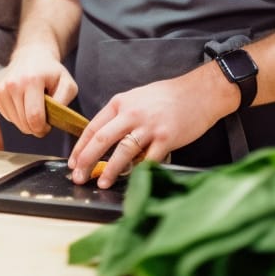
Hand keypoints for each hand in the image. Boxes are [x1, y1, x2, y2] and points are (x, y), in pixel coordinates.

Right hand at [0, 46, 76, 136]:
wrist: (31, 56)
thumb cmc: (52, 72)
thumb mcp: (68, 83)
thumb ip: (64, 101)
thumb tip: (54, 117)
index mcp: (32, 81)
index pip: (34, 117)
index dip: (43, 128)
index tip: (49, 125)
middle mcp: (13, 85)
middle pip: (24, 123)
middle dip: (36, 127)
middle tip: (44, 118)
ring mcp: (2, 90)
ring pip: (15, 123)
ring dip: (27, 122)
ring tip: (35, 107)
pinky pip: (8, 118)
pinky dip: (18, 117)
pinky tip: (25, 105)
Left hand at [68, 78, 221, 188]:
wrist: (200, 92)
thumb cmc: (168, 96)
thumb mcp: (137, 98)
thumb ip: (120, 116)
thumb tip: (104, 139)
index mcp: (120, 103)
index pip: (93, 127)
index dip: (81, 147)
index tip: (74, 162)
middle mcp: (131, 114)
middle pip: (101, 140)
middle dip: (87, 161)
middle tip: (79, 176)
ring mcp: (149, 127)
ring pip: (122, 152)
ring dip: (110, 170)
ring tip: (102, 183)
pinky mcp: (166, 138)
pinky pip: (148, 160)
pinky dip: (139, 171)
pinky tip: (133, 179)